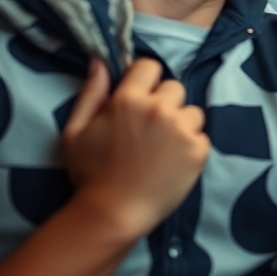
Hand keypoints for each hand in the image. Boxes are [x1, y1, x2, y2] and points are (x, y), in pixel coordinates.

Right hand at [60, 58, 209, 238]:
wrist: (114, 213)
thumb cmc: (90, 173)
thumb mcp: (75, 131)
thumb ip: (91, 93)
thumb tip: (101, 61)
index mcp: (128, 100)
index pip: (150, 66)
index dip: (144, 81)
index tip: (139, 99)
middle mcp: (159, 109)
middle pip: (174, 88)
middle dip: (163, 103)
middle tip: (148, 129)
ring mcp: (182, 129)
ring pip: (192, 111)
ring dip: (181, 124)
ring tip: (162, 148)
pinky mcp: (199, 149)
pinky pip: (201, 136)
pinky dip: (191, 146)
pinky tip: (172, 162)